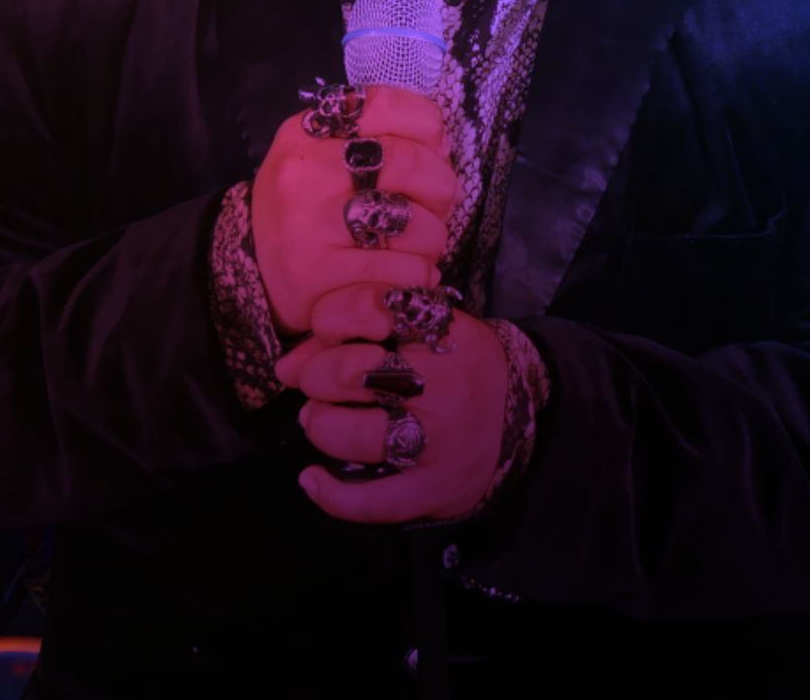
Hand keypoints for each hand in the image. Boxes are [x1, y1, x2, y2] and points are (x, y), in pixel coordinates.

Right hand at [252, 86, 457, 334]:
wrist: (250, 270)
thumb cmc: (304, 208)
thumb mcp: (322, 156)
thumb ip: (376, 139)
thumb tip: (442, 149)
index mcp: (309, 132)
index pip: (387, 105)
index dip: (428, 129)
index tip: (433, 151)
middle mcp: (306, 172)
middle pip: (410, 163)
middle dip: (441, 188)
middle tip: (436, 206)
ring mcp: (311, 225)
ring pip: (417, 225)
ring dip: (433, 239)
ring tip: (417, 245)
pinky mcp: (321, 275)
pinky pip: (403, 271)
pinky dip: (419, 274)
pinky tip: (406, 273)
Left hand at [279, 285, 510, 523]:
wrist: (523, 418)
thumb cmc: (461, 366)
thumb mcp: (426, 331)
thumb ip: (356, 335)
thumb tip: (286, 366)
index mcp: (443, 334)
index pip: (372, 308)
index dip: (333, 316)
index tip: (328, 329)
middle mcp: (444, 385)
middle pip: (353, 373)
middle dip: (317, 376)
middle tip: (318, 383)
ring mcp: (440, 442)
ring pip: (357, 436)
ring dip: (321, 426)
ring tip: (319, 420)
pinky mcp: (435, 489)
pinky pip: (374, 501)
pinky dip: (331, 495)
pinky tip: (312, 479)